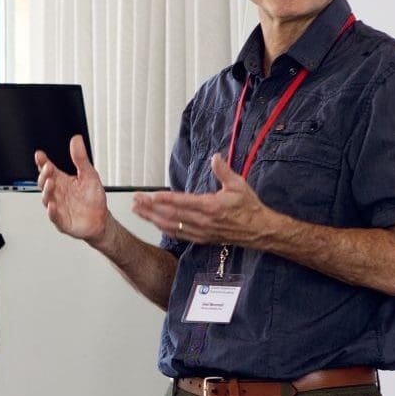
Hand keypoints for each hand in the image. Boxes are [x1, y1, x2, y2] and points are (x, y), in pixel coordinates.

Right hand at [35, 136, 108, 244]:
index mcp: (62, 181)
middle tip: (48, 167)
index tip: (39, 155)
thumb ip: (80, 158)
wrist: (100, 219)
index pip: (48, 170)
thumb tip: (76, 140)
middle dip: (44, 175)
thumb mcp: (89, 174)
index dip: (42, 162)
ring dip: (47, 191)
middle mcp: (57, 193)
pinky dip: (52, 211)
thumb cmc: (93, 198)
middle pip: (45, 183)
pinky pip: (54, 216)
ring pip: (47, 198)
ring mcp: (58, 207)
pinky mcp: (62, 221)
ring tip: (50, 182)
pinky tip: (52, 205)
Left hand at [132, 154, 276, 247]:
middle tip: (135, 201)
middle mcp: (202, 221)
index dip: (163, 199)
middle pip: (170, 215)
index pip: (181, 202)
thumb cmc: (249, 207)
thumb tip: (215, 157)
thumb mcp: (239, 185)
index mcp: (210, 206)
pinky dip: (163, 228)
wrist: (259, 231)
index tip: (148, 195)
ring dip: (152, 218)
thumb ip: (224, 171)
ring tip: (137, 211)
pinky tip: (154, 223)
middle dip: (150, 208)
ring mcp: (200, 232)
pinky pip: (178, 234)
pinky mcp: (201, 239)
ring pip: (171, 226)